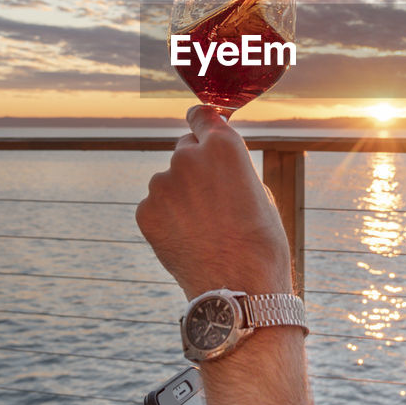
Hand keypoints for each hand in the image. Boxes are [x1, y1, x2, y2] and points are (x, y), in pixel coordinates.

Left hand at [137, 105, 293, 299]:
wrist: (239, 289)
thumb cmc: (260, 241)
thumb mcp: (258, 190)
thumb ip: (230, 167)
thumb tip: (212, 162)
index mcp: (223, 145)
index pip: (201, 115)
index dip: (202, 124)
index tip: (201, 130)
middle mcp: (187, 157)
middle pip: (185, 149)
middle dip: (195, 166)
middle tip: (212, 199)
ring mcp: (162, 184)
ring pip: (169, 181)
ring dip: (181, 195)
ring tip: (204, 228)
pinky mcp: (145, 211)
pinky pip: (156, 206)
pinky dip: (167, 218)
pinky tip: (188, 239)